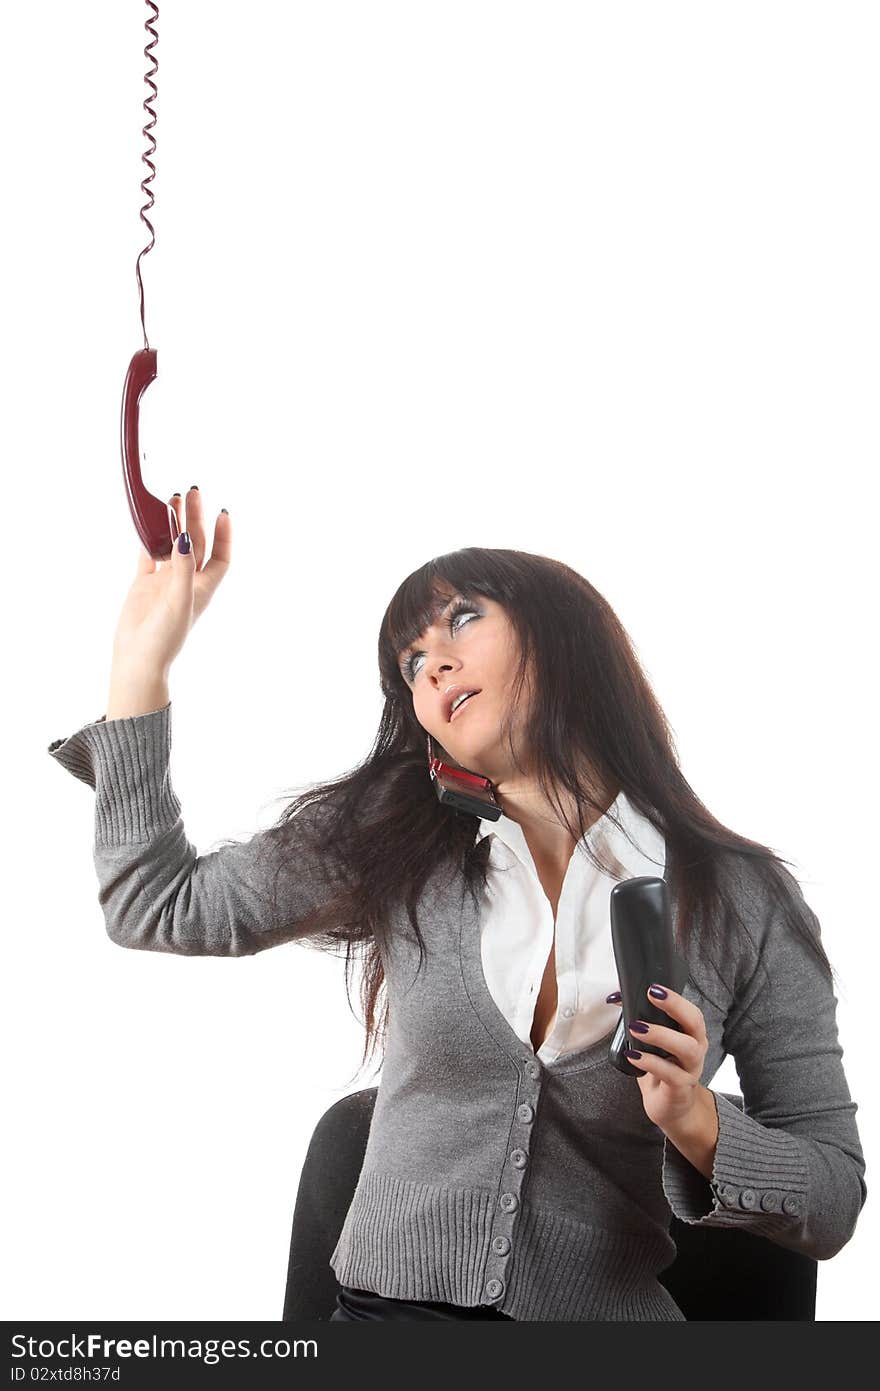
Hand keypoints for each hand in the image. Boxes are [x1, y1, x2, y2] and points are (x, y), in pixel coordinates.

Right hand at [109, 487, 230, 677]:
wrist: (137, 659)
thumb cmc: (166, 637)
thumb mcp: (180, 600)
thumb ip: (184, 568)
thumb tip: (186, 536)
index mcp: (204, 588)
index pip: (221, 557)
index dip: (224, 536)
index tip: (222, 512)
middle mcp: (187, 582)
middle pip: (196, 544)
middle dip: (195, 518)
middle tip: (193, 491)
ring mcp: (164, 582)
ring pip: (171, 545)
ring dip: (172, 524)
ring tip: (171, 499)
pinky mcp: (144, 585)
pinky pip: (148, 556)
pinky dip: (149, 539)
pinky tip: (148, 522)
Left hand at [607, 984, 710, 1134]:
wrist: (671, 1108)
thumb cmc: (661, 1071)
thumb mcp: (649, 1044)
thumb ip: (638, 1021)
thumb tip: (616, 996)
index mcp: (690, 1034)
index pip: (690, 1010)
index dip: (675, 998)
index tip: (653, 988)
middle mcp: (696, 1048)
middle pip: (695, 1022)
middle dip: (675, 1006)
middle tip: (651, 996)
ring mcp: (691, 1069)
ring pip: (687, 1048)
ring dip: (661, 1035)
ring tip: (637, 1029)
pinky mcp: (681, 1088)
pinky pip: (671, 1073)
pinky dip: (651, 1062)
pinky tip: (634, 1056)